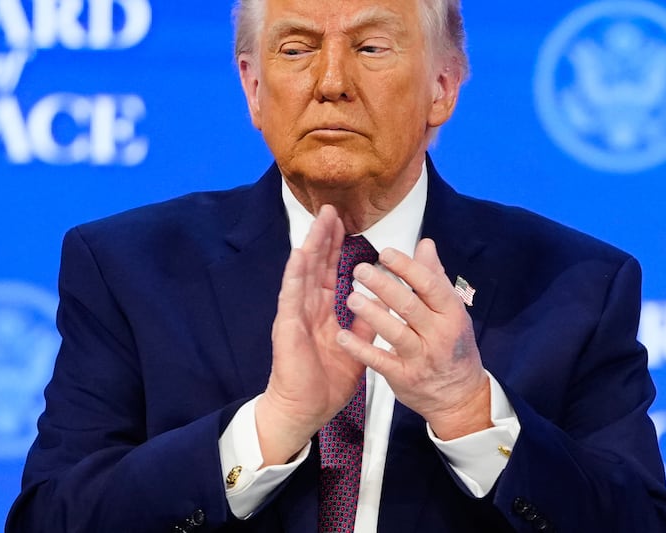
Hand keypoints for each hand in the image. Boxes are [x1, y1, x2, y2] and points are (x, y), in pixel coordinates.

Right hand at [256, 205, 372, 464]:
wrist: (306, 409)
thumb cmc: (325, 381)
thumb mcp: (355, 347)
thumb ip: (363, 324)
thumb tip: (378, 304)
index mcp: (322, 310)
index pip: (329, 271)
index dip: (336, 247)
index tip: (345, 223)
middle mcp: (307, 307)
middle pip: (315, 264)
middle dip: (323, 236)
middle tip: (331, 209)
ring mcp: (295, 314)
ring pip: (302, 273)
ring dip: (310, 246)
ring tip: (318, 222)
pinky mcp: (287, 327)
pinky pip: (290, 296)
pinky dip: (294, 274)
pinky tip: (299, 255)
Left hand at [336, 238, 491, 439]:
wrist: (459, 396)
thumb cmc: (453, 346)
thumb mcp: (451, 311)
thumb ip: (434, 278)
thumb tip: (425, 244)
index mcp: (451, 313)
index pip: (429, 285)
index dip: (406, 267)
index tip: (384, 253)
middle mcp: (438, 334)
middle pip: (410, 306)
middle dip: (384, 286)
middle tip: (360, 270)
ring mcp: (421, 358)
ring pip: (395, 333)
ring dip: (372, 314)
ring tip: (351, 298)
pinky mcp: (404, 377)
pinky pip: (380, 361)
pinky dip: (361, 349)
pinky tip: (343, 336)